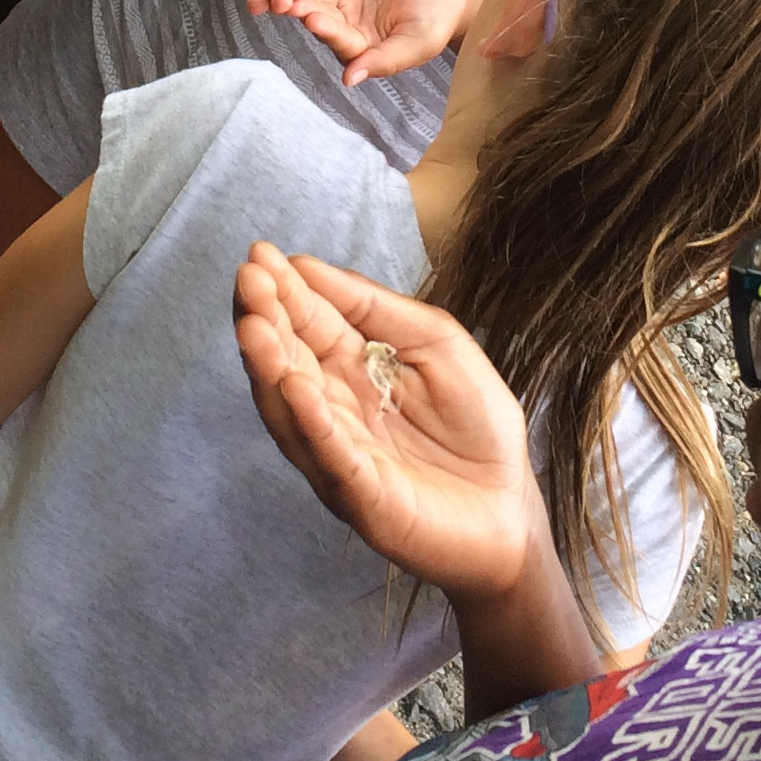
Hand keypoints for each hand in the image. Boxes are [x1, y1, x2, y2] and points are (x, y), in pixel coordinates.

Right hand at [235, 245, 544, 603]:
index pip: (309, 322)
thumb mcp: (436, 342)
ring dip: (271, 365)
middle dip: (266, 318)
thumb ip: (377, 307)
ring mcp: (340, 453)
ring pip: (294, 407)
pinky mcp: (363, 496)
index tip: (259, 254)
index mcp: (350, 366)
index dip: (284, 290)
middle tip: (248, 279)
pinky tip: (296, 386)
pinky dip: (312, 423)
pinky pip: (333, 455)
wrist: (511, 505)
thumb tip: (309, 267)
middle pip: (289, 358)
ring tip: (253, 325)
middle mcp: (332, 408)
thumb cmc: (476, 424)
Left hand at [282, 0, 484, 84]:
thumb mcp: (417, 43)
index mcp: (362, 48)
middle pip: (323, 17)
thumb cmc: (440, 19)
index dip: (327, 31)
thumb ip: (384, 60)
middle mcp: (348, 25)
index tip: (313, 20)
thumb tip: (349, 80)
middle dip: (307, 8)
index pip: (339, 41)